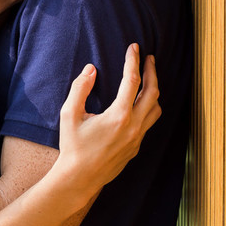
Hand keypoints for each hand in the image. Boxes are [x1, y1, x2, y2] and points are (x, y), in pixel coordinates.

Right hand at [54, 44, 159, 193]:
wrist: (80, 178)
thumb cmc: (72, 146)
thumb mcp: (69, 114)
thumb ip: (80, 88)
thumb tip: (91, 69)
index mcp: (118, 115)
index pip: (132, 80)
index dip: (133, 61)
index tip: (134, 47)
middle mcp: (133, 126)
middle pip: (152, 92)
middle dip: (152, 72)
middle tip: (149, 58)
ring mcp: (137, 138)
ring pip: (156, 109)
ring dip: (154, 91)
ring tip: (148, 79)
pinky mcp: (136, 147)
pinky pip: (149, 123)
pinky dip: (148, 108)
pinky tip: (140, 104)